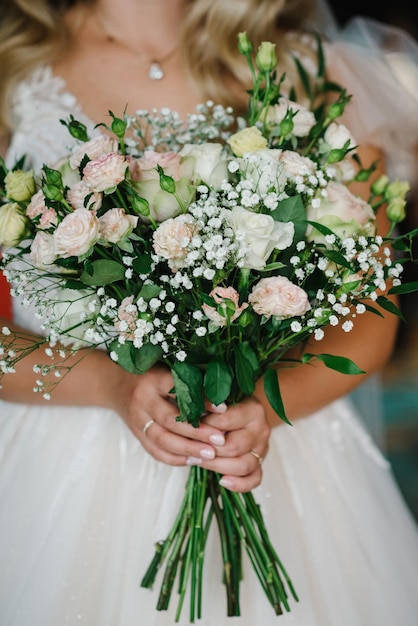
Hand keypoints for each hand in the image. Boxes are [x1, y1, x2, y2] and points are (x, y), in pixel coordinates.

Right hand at [118, 365, 269, 492]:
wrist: (115, 383)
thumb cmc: (150, 373)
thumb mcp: (167, 367)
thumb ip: (190, 377)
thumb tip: (222, 392)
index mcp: (154, 378)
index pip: (179, 390)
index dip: (202, 400)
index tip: (223, 408)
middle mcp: (143, 399)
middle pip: (170, 420)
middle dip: (197, 431)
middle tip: (221, 439)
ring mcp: (137, 419)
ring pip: (162, 439)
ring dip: (188, 449)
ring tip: (210, 454)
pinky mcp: (136, 434)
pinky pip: (155, 451)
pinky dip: (175, 458)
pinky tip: (194, 460)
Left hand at [195, 397, 270, 492]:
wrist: (240, 409)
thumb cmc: (224, 404)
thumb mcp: (216, 399)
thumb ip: (207, 405)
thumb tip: (192, 416)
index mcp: (253, 410)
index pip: (224, 421)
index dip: (203, 426)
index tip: (188, 427)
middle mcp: (261, 430)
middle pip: (233, 447)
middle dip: (208, 450)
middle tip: (189, 447)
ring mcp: (262, 449)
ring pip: (243, 466)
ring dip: (217, 466)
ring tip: (198, 461)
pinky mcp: (260, 464)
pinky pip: (254, 479)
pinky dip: (239, 484)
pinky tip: (222, 482)